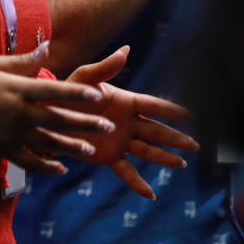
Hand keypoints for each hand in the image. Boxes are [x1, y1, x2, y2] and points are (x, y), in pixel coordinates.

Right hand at [0, 42, 114, 175]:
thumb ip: (24, 61)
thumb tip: (48, 48)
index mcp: (18, 88)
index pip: (53, 90)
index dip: (77, 93)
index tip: (98, 96)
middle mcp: (18, 112)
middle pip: (57, 118)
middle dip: (85, 123)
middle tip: (108, 126)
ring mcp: (11, 133)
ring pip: (48, 142)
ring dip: (72, 147)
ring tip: (92, 150)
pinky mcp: (4, 150)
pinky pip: (30, 162)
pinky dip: (47, 166)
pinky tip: (62, 168)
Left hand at [56, 46, 199, 198]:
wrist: (47, 113)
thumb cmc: (67, 91)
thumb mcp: (84, 78)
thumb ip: (105, 68)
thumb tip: (126, 49)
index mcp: (126, 101)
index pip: (154, 106)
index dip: (173, 110)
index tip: (193, 114)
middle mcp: (128, 122)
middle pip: (156, 131)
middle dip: (175, 138)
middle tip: (195, 144)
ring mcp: (120, 141)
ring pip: (147, 150)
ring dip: (163, 157)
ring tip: (181, 164)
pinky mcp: (108, 156)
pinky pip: (126, 171)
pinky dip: (137, 183)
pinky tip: (150, 195)